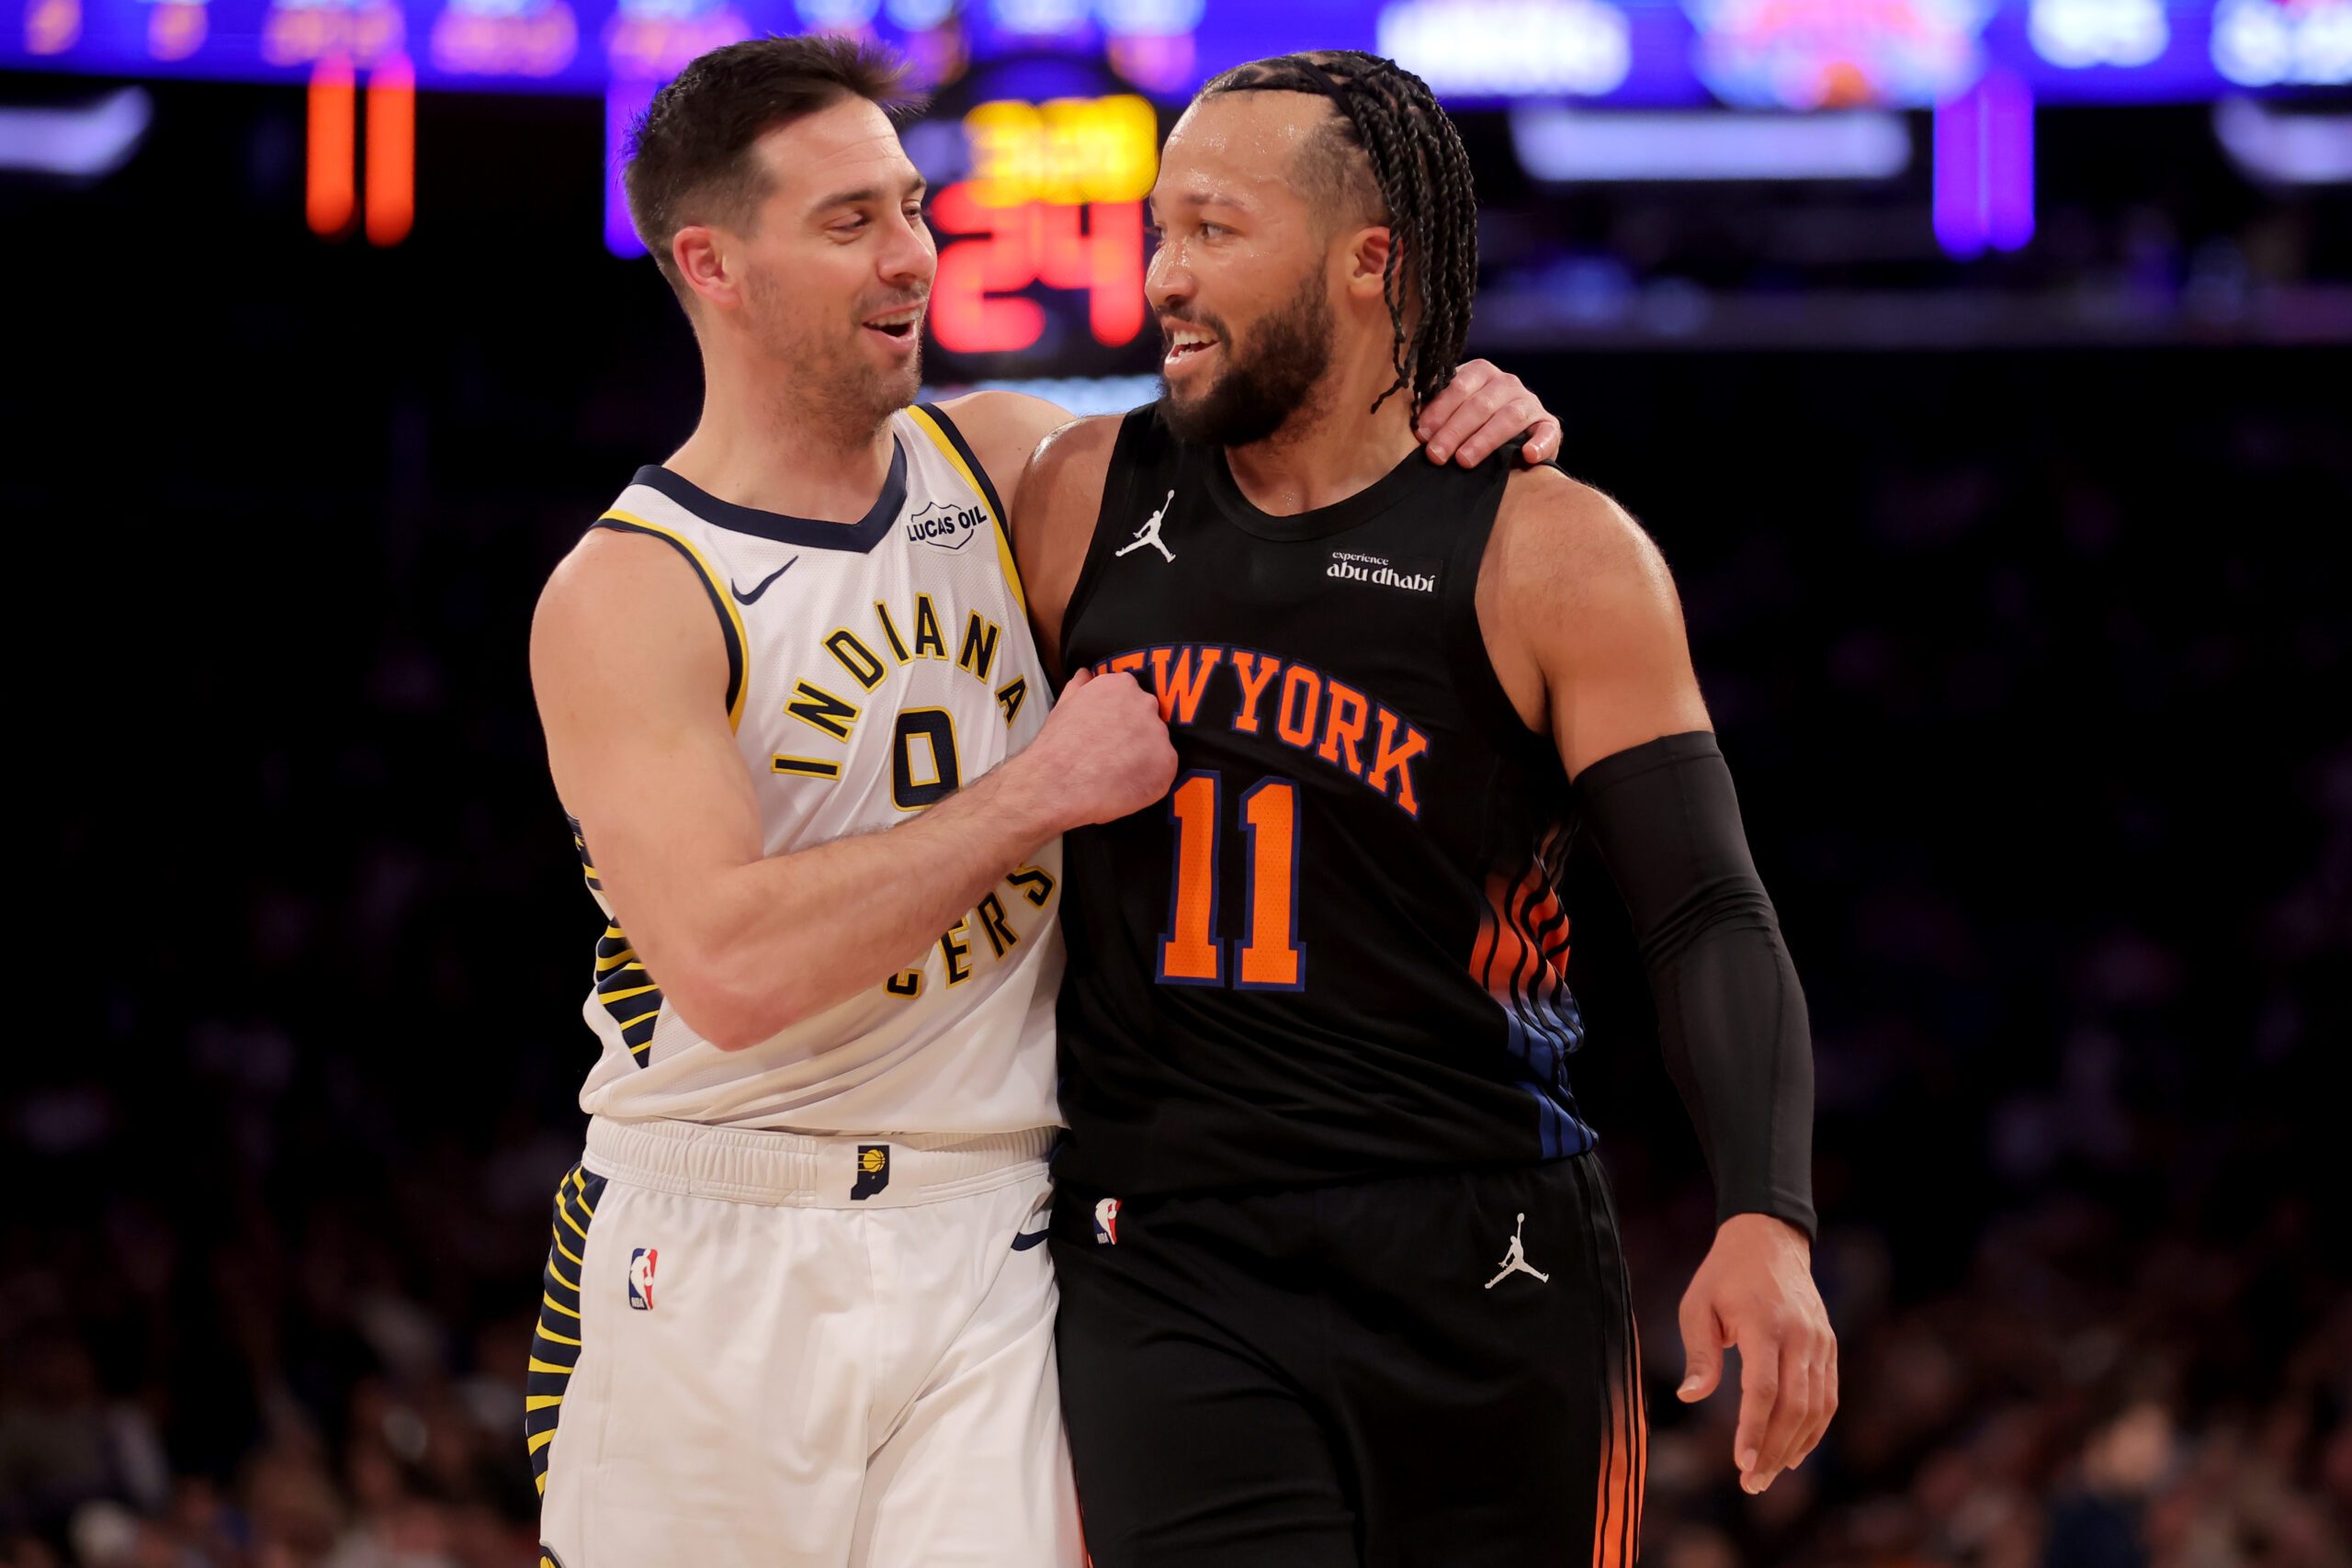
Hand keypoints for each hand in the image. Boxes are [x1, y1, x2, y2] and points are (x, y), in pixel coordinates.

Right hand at [1022, 667, 1177, 827]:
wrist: (1059, 783)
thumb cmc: (1057, 746)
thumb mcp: (1063, 706)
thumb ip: (1080, 686)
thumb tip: (1085, 674)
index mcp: (1121, 685)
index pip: (1132, 697)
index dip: (1121, 719)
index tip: (1109, 732)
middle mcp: (1145, 704)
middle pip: (1148, 720)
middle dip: (1134, 736)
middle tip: (1112, 754)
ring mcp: (1159, 733)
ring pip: (1157, 746)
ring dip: (1142, 758)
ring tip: (1117, 774)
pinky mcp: (1167, 763)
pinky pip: (1163, 771)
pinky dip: (1149, 780)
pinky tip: (1126, 786)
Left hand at [1414, 360, 1561, 467]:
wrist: (1510, 441)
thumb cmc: (1468, 426)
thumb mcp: (1451, 412)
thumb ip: (1436, 412)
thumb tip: (1413, 427)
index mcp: (1480, 373)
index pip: (1458, 385)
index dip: (1439, 410)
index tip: (1422, 433)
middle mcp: (1507, 383)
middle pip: (1480, 404)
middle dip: (1455, 431)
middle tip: (1436, 455)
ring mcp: (1529, 403)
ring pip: (1509, 417)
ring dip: (1485, 440)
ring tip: (1465, 461)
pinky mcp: (1549, 425)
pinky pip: (1548, 433)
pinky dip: (1539, 444)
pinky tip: (1527, 456)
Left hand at [1676, 1213, 1837, 1495]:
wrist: (1770, 1239)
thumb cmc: (1723, 1275)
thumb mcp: (1698, 1304)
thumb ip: (1699, 1352)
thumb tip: (1690, 1397)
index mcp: (1764, 1324)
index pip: (1764, 1389)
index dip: (1753, 1429)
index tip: (1741, 1463)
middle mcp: (1800, 1336)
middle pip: (1793, 1406)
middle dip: (1772, 1449)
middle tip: (1751, 1484)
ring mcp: (1820, 1342)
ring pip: (1815, 1408)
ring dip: (1793, 1447)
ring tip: (1767, 1476)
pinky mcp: (1829, 1347)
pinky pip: (1827, 1397)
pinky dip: (1814, 1430)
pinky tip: (1793, 1454)